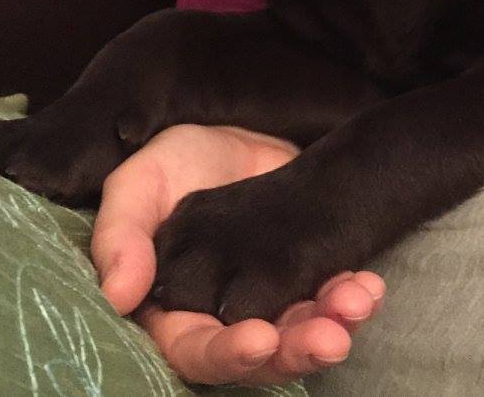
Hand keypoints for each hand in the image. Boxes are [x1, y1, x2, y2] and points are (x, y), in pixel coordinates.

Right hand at [92, 124, 383, 385]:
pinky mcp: (305, 280)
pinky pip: (330, 304)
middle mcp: (222, 318)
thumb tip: (117, 296)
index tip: (260, 340)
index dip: (227, 353)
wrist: (238, 127)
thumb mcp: (138, 185)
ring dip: (331, 327)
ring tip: (356, 303)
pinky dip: (350, 299)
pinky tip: (366, 286)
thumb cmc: (177, 163)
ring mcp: (269, 302)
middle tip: (329, 338)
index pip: (194, 350)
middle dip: (295, 350)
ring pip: (300, 336)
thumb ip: (121, 237)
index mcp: (171, 310)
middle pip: (257, 357)